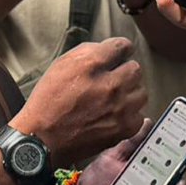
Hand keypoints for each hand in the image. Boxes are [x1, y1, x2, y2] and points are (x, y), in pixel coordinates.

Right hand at [16, 36, 144, 165]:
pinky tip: (114, 115)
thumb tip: (106, 50)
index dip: (120, 49)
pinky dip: (129, 115)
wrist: (44, 139)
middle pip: (135, 68)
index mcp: (91, 65)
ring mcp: (119, 108)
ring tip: (113, 98)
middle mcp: (109, 84)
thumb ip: (87, 52)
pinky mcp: (123, 129)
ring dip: (129, 93)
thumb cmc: (48, 101)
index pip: (122, 46)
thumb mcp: (61, 65)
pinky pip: (139, 115)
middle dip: (124, 71)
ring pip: (141, 92)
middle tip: (112, 79)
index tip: (118, 54)